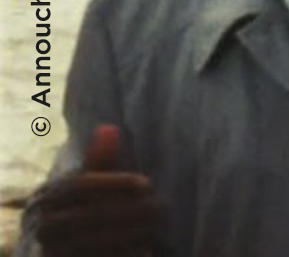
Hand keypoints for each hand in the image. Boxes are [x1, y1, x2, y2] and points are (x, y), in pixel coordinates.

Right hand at [36, 124, 161, 256]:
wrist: (68, 248)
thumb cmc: (88, 207)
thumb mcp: (93, 183)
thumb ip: (101, 160)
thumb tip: (109, 128)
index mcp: (49, 197)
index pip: (81, 185)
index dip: (116, 182)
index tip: (147, 183)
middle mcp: (44, 224)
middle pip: (92, 214)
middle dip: (131, 211)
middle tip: (162, 209)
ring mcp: (51, 250)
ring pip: (95, 241)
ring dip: (131, 235)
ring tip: (157, 229)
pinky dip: (124, 256)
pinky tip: (146, 250)